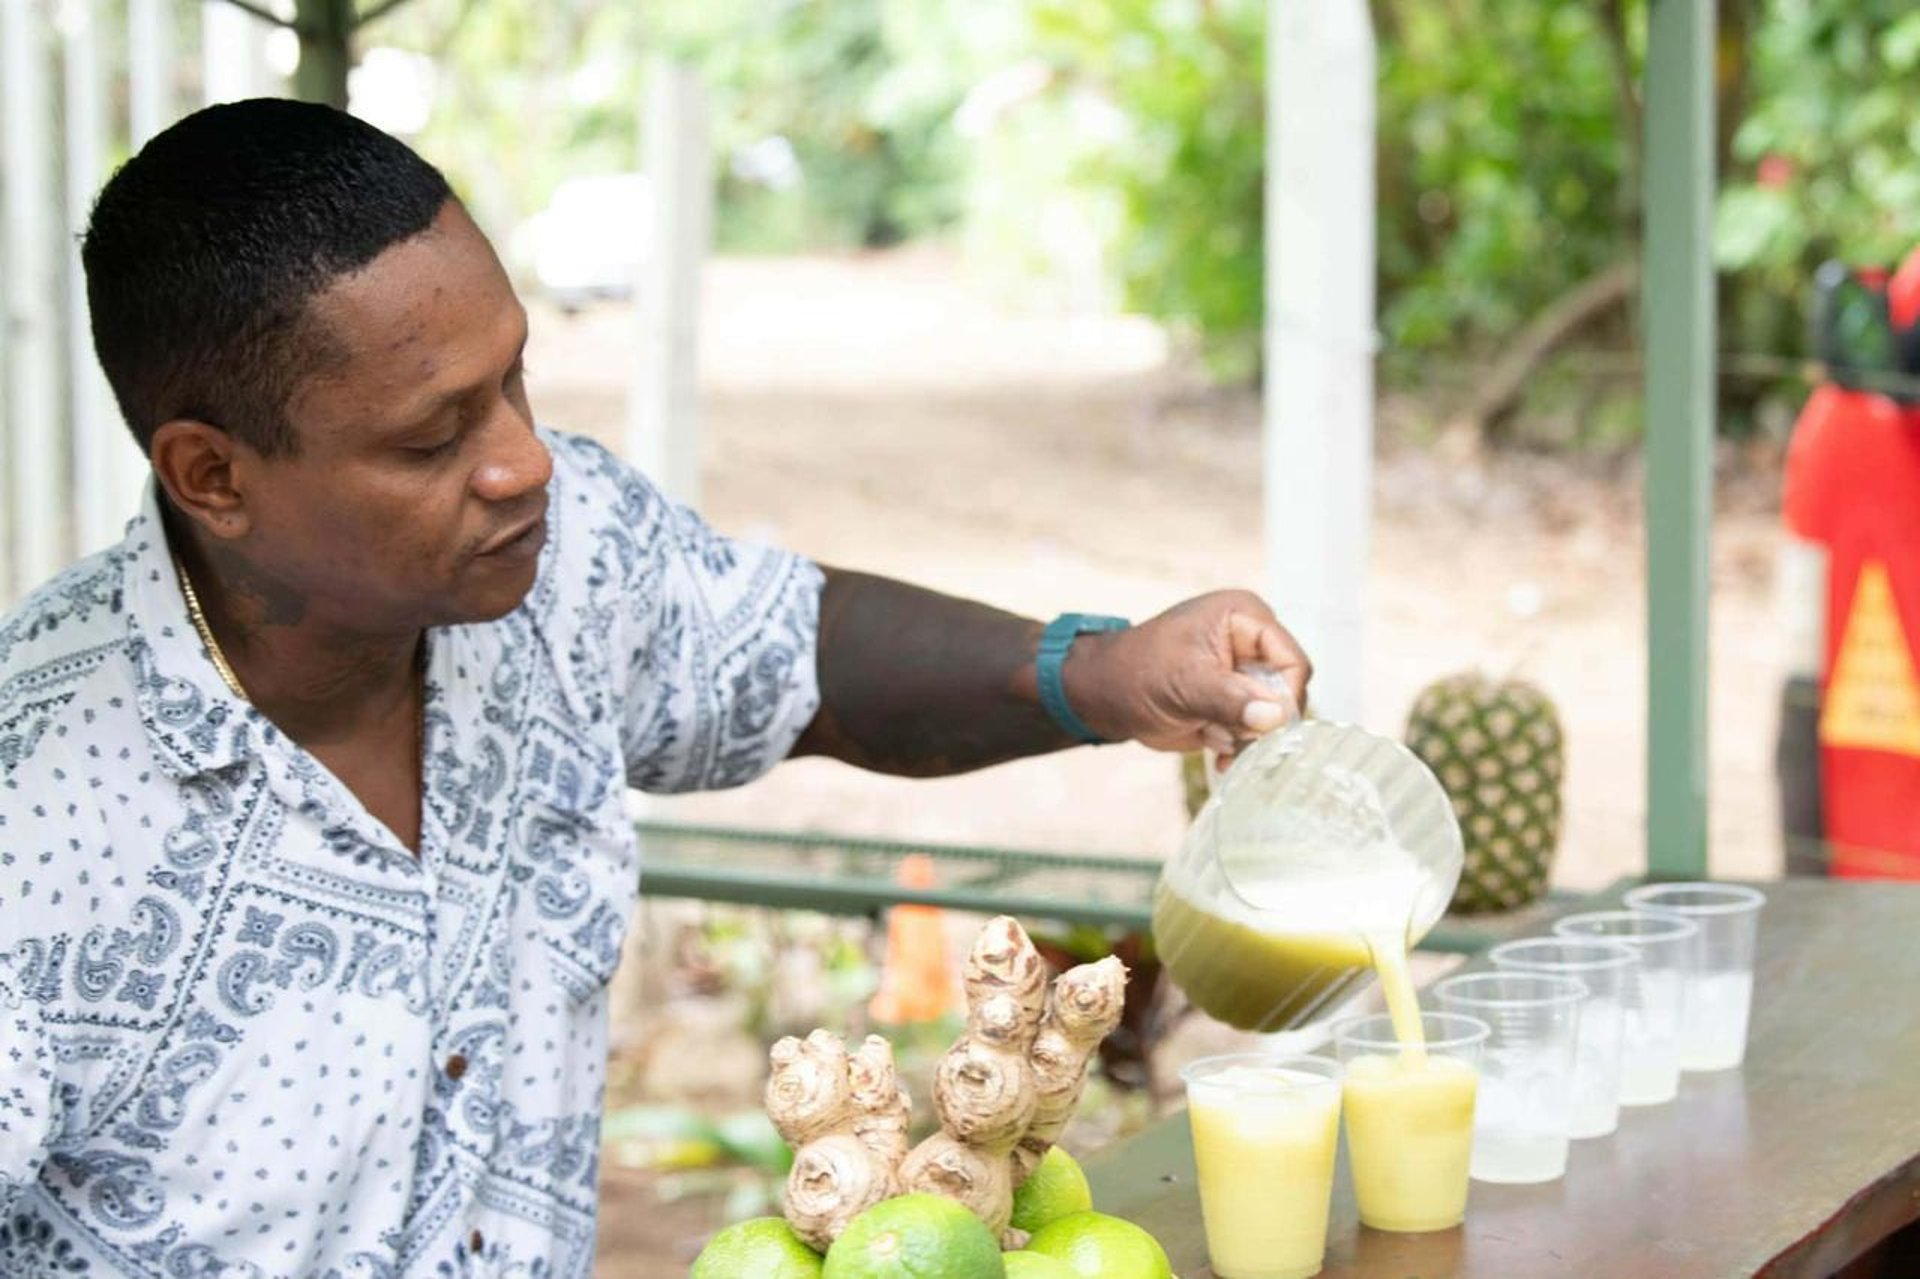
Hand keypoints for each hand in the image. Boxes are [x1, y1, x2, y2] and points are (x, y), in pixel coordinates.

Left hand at [1060, 590, 1311, 755]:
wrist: (1103, 696)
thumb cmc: (1134, 673)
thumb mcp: (1185, 684)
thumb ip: (1231, 700)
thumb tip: (1275, 717)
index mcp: (1243, 618)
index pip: (1291, 660)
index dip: (1286, 696)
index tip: (1267, 726)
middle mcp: (1250, 644)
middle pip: (1287, 691)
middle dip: (1262, 721)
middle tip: (1232, 735)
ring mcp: (1242, 674)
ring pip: (1273, 717)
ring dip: (1247, 737)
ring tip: (1213, 736)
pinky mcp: (1233, 702)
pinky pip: (1255, 731)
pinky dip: (1239, 747)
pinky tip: (1217, 753)